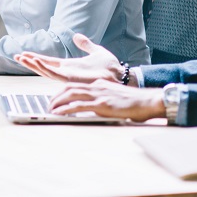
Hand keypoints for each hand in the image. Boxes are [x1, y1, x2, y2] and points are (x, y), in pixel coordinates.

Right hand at [14, 32, 123, 83]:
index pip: (48, 61)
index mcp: (69, 66)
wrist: (118, 74)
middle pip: (43, 67)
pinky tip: (36, 61)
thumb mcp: (95, 50)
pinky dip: (44, 68)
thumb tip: (77, 36)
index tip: (24, 53)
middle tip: (15, 56)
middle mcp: (65, 72)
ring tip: (21, 58)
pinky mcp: (71, 79)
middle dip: (29, 62)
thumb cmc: (109, 67)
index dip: (36, 58)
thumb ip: (85, 44)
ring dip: (33, 64)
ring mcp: (67, 76)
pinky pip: (54, 74)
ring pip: (45, 71)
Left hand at [48, 80, 164, 120]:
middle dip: (57, 96)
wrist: (147, 101)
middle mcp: (97, 86)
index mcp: (99, 84)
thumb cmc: (133, 102)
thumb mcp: (113, 96)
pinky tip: (59, 113)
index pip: (75, 85)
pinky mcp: (102, 104)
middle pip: (70, 87)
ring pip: (71, 94)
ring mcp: (99, 94)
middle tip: (49, 105)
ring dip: (58, 101)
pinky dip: (66, 108)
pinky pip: (79, 105)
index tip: (56, 98)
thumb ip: (101, 98)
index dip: (63, 91)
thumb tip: (92, 106)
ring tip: (50, 109)